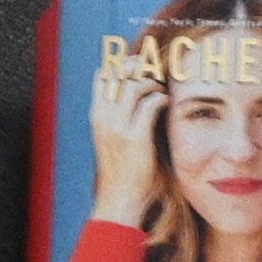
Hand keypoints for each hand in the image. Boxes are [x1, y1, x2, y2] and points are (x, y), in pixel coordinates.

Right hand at [86, 52, 168, 227]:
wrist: (120, 197)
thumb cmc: (120, 167)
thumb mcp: (111, 136)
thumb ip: (117, 114)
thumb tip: (134, 91)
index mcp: (96, 115)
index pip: (103, 74)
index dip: (121, 63)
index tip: (139, 66)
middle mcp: (103, 117)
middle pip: (118, 74)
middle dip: (139, 67)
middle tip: (154, 72)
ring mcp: (118, 127)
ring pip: (135, 87)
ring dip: (152, 83)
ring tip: (161, 90)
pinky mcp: (135, 138)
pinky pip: (149, 105)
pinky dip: (160, 99)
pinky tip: (165, 103)